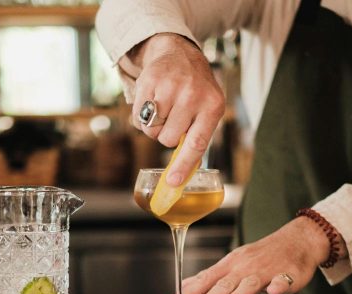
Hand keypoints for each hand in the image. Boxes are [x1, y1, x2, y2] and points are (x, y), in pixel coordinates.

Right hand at [124, 33, 224, 186]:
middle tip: (173, 118)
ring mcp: (170, 87)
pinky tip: (153, 100)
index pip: (197, 143)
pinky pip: (138, 117)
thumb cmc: (196, 90)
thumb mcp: (208, 109)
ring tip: (163, 108)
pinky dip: (142, 115)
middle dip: (167, 134)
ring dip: (153, 126)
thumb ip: (198, 138)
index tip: (173, 182)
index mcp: (212, 107)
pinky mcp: (150, 81)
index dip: (183, 165)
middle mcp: (193, 96)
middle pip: (167, 139)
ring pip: (151, 130)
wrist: (180, 53)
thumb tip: (182, 177)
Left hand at [177, 216, 334, 293]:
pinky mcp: (288, 274)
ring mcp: (266, 270)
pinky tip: (273, 292)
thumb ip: (210, 278)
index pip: (207, 278)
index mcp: (230, 266)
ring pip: (250, 284)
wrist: (296, 240)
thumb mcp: (232, 263)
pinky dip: (278, 286)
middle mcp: (245, 267)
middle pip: (225, 284)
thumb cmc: (261, 255)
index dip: (192, 291)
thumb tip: (184, 288)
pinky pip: (283, 280)